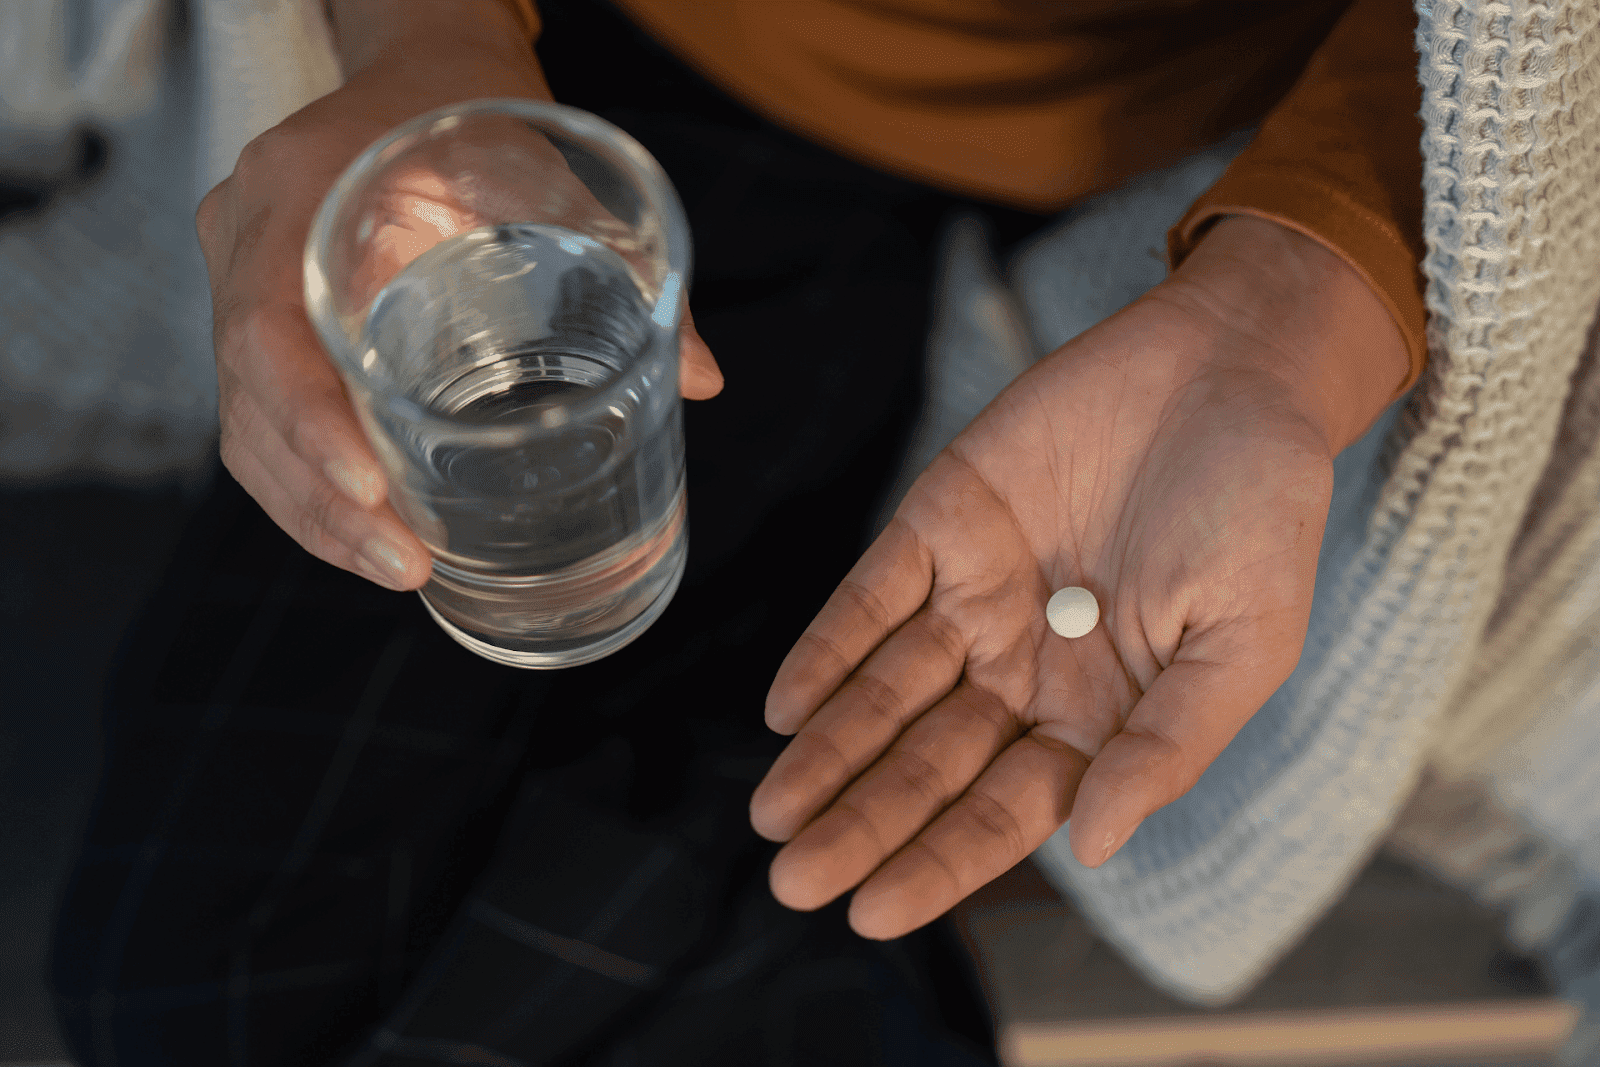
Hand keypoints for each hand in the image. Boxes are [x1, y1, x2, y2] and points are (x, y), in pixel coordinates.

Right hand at [195, 33, 720, 592]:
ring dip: (312, 511)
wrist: (424, 66)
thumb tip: (699, 380)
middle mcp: (246, 238)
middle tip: (403, 567)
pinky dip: (308, 482)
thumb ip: (622, 267)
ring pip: (247, 423)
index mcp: (300, 192)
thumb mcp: (549, 173)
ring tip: (395, 569)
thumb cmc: (479, 111)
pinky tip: (366, 531)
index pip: (268, 329)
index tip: (376, 494)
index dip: (310, 425)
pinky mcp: (259, 313)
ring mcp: (241, 277)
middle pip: (249, 398)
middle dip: (322, 501)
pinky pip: (260, 413)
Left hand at [749, 215, 1408, 940]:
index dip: (939, 861)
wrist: (1231, 367)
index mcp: (1100, 714)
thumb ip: (1167, 745)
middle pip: (928, 763)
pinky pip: (871, 595)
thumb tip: (1096, 845)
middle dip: (861, 821)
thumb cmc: (1261, 510)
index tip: (871, 912)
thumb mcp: (1243, 641)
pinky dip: (827, 648)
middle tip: (793, 879)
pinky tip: (785, 705)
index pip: (1005, 808)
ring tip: (771, 811)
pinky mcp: (942, 522)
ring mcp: (978, 595)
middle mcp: (1026, 667)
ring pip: (885, 691)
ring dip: (829, 750)